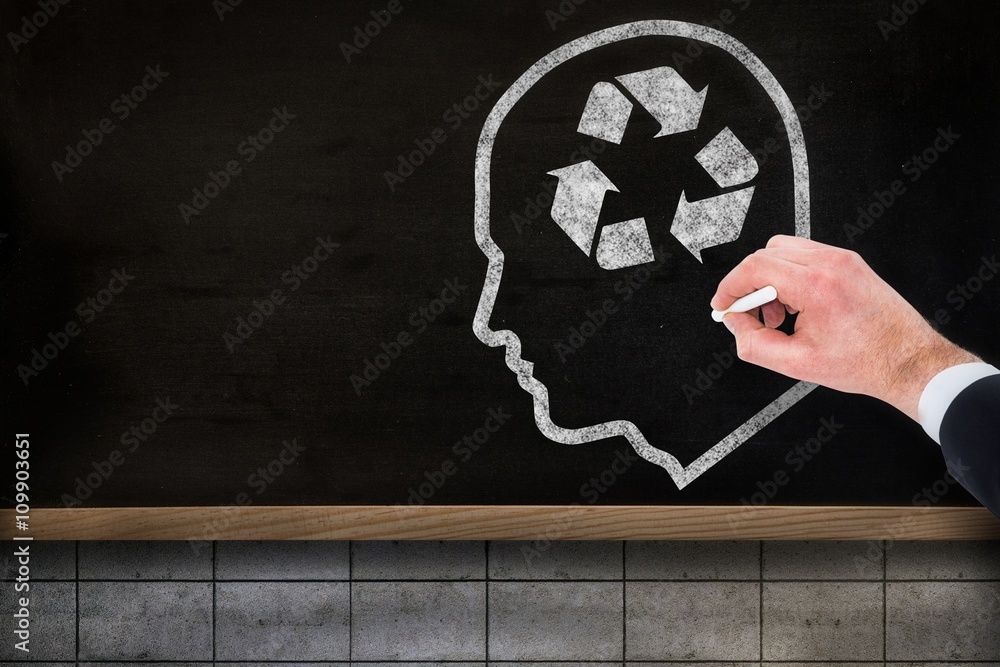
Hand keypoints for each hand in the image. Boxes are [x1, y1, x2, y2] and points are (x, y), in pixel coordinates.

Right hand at [711, 235, 978, 420]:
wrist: (908, 360)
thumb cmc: (867, 362)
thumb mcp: (797, 364)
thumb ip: (754, 344)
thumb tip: (736, 325)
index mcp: (817, 287)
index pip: (755, 267)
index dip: (730, 286)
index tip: (724, 304)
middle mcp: (831, 264)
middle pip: (766, 254)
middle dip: (750, 285)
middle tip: (753, 316)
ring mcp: (843, 260)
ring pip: (784, 251)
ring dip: (771, 280)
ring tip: (780, 315)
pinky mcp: (850, 262)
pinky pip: (805, 257)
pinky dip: (791, 277)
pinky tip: (798, 306)